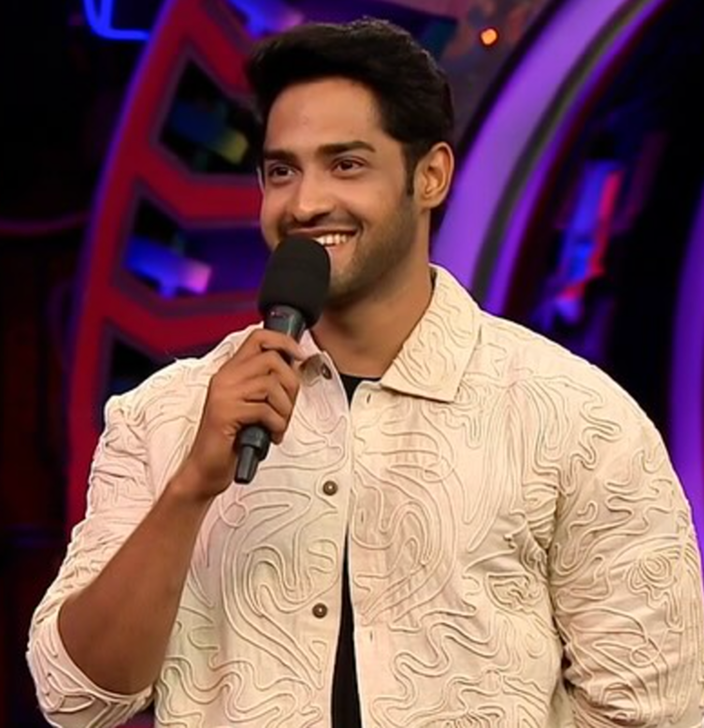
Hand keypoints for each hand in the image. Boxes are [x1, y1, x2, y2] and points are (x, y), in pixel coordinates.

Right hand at [178, 329, 305, 499]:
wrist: (205, 468)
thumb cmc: (231, 439)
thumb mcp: (251, 405)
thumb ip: (266, 385)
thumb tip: (295, 369)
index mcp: (231, 372)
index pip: (258, 338)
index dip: (284, 341)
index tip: (300, 355)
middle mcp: (225, 378)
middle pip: (272, 360)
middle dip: (291, 385)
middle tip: (287, 408)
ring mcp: (223, 394)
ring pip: (271, 385)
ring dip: (285, 409)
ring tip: (278, 425)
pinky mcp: (226, 413)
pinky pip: (265, 410)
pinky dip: (277, 425)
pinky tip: (272, 435)